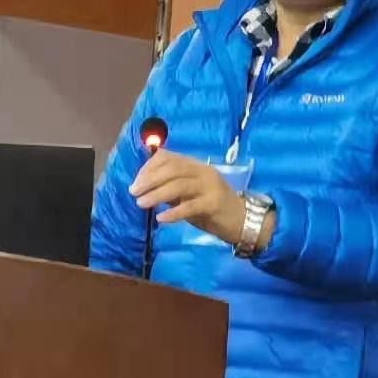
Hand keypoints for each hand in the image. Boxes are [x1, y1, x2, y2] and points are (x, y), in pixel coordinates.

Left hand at [128, 151, 245, 245]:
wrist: (243, 220)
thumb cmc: (213, 207)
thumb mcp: (190, 193)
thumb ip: (172, 187)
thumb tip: (145, 186)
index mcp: (195, 165)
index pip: (168, 157)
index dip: (148, 168)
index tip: (136, 182)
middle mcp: (203, 171)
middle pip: (171, 169)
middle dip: (149, 180)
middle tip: (134, 192)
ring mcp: (210, 186)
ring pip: (179, 185)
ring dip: (156, 194)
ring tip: (141, 204)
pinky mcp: (214, 203)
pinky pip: (190, 206)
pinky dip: (173, 212)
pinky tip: (161, 218)